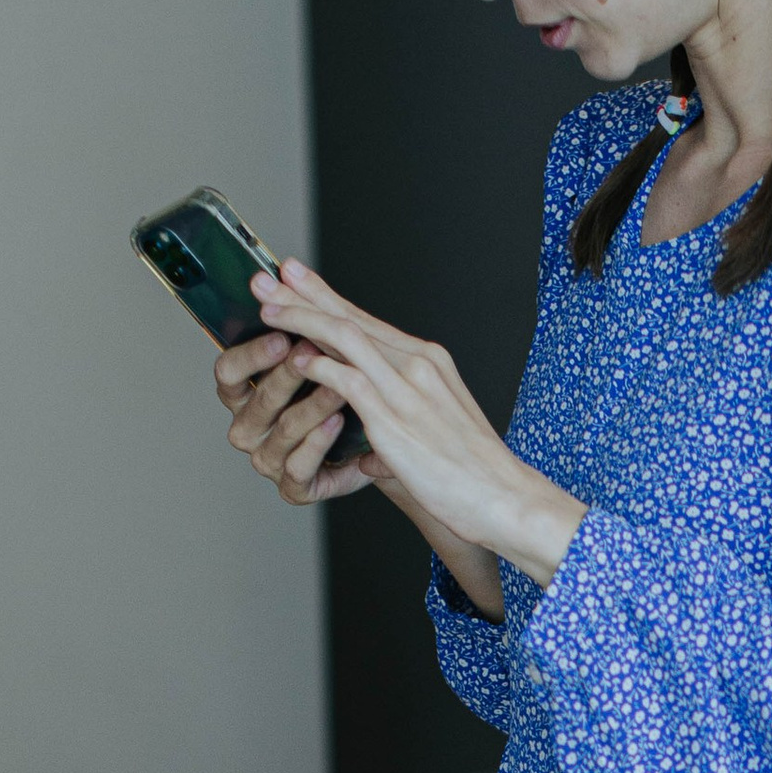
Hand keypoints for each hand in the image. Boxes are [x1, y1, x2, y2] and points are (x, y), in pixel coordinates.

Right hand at [214, 328, 377, 506]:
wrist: (380, 444)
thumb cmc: (342, 393)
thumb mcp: (322, 352)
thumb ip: (302, 315)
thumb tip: (284, 271)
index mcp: (244, 394)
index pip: (228, 372)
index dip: (250, 355)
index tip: (280, 335)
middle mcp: (249, 427)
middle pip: (256, 401)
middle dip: (286, 376)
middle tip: (310, 353)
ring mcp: (268, 459)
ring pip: (281, 431)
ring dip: (310, 406)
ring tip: (338, 386)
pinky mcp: (293, 487)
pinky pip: (298, 466)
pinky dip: (318, 443)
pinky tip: (338, 422)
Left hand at [250, 261, 584, 582]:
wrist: (504, 496)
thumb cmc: (475, 470)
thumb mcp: (440, 421)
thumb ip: (405, 408)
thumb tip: (371, 424)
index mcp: (430, 361)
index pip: (368, 320)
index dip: (328, 298)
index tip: (297, 279)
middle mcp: (418, 365)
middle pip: (351, 317)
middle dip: (304, 294)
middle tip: (266, 275)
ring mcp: (406, 390)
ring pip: (344, 337)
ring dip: (302, 320)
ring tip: (268, 309)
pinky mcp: (395, 420)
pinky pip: (349, 381)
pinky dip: (319, 367)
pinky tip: (296, 359)